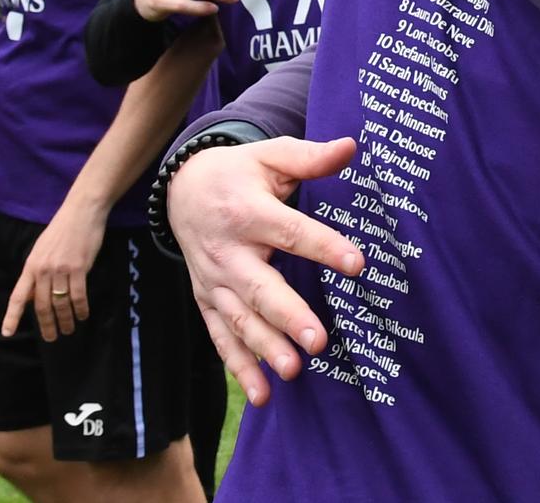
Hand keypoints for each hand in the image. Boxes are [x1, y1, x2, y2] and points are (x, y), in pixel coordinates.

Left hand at [3, 193, 107, 339]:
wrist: (82, 211)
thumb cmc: (63, 229)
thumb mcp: (42, 250)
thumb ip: (37, 272)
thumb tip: (32, 295)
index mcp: (30, 266)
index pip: (18, 296)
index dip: (12, 316)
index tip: (7, 333)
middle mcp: (42, 270)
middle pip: (41, 305)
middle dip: (46, 324)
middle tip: (52, 338)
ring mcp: (60, 269)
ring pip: (60, 302)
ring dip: (65, 319)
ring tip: (69, 330)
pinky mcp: (79, 267)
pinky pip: (78, 295)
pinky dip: (80, 308)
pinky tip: (83, 315)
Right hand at [168, 137, 364, 405]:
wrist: (182, 190)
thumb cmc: (240, 172)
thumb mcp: (271, 156)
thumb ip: (310, 157)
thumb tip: (351, 146)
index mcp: (249, 213)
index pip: (291, 232)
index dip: (324, 246)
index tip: (357, 263)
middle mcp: (228, 252)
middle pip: (261, 287)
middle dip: (288, 316)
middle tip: (318, 341)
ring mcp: (214, 282)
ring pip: (240, 319)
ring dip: (265, 348)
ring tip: (294, 370)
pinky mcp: (206, 301)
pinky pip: (221, 337)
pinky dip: (239, 366)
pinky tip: (262, 394)